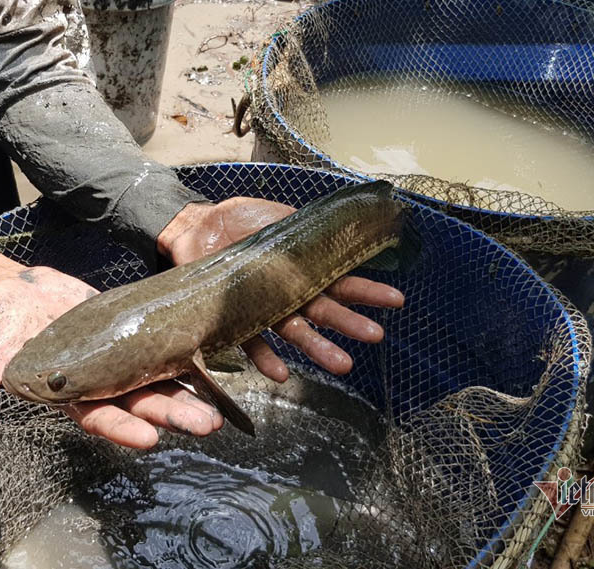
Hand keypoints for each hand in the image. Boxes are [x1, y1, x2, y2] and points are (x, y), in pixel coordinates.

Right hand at [0, 249, 221, 459]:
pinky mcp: (125, 328)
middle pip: (139, 402)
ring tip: (219, 405)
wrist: (7, 286)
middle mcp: (97, 381)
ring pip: (154, 376)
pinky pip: (156, 340)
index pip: (99, 416)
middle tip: (208, 424)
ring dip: (186, 389)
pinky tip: (211, 352)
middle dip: (172, 413)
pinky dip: (181, 347)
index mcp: (66, 395)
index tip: (150, 438)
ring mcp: (114, 354)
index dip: (123, 428)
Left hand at [157, 198, 404, 381]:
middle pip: (323, 311)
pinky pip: (251, 343)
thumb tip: (347, 227)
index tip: (397, 301)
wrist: (196, 226)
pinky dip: (266, 359)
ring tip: (342, 365)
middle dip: (349, 324)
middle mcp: (288, 293)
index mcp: (303, 269)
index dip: (368, 292)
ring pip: (294, 332)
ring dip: (317, 348)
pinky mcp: (234, 319)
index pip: (342, 282)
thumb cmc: (241, 220)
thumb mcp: (282, 218)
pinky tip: (282, 374)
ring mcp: (263, 308)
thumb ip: (309, 230)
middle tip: (375, 336)